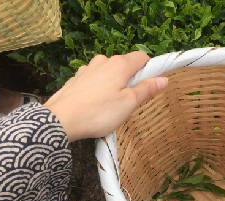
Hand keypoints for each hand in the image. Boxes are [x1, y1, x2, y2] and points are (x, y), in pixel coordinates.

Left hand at [44, 51, 167, 141]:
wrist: (61, 120)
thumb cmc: (99, 113)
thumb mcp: (129, 104)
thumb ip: (147, 90)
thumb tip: (164, 79)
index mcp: (119, 64)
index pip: (142, 57)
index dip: (150, 70)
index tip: (150, 87)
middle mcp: (103, 61)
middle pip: (125, 65)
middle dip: (130, 80)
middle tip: (130, 103)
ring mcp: (87, 69)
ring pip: (108, 73)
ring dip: (113, 85)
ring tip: (110, 107)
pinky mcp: (75, 79)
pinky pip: (94, 80)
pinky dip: (98, 89)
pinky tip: (94, 105)